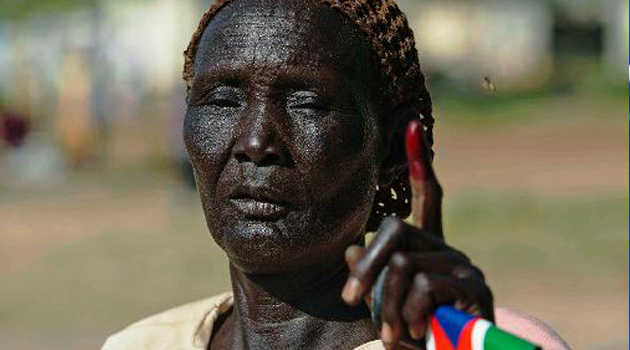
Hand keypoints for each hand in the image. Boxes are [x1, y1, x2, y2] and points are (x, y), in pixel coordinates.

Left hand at [341, 121, 493, 348]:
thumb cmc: (415, 336)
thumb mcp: (386, 305)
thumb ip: (373, 276)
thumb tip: (353, 245)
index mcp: (430, 250)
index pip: (428, 198)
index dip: (421, 162)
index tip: (413, 126)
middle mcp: (449, 250)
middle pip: (395, 231)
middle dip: (365, 267)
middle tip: (350, 299)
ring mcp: (464, 267)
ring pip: (403, 266)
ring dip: (388, 305)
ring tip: (393, 332)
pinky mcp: (476, 288)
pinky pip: (423, 286)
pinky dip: (410, 314)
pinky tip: (417, 332)